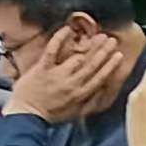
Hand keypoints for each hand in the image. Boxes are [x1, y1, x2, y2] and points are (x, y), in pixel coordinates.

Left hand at [4, 26, 124, 122]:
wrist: (27, 115)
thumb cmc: (49, 115)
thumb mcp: (74, 113)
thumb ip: (87, 102)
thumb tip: (100, 92)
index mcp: (81, 95)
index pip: (100, 77)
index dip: (110, 65)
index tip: (118, 55)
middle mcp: (72, 84)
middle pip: (92, 65)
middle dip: (104, 51)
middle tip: (112, 39)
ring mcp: (57, 75)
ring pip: (78, 58)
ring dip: (90, 46)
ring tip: (98, 36)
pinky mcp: (43, 69)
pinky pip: (53, 51)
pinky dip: (60, 39)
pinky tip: (68, 29)